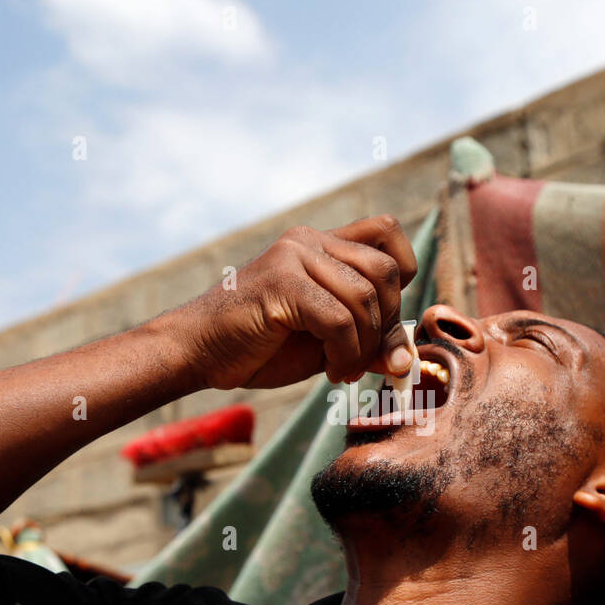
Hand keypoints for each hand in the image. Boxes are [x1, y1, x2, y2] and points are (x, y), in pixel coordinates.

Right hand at [176, 215, 418, 389]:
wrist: (198, 352)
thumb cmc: (259, 347)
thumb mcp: (326, 344)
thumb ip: (366, 340)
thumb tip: (407, 358)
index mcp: (321, 245)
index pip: (387, 233)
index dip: (403, 275)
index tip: (385, 321)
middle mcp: (309, 241)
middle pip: (386, 272)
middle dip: (386, 324)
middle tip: (364, 359)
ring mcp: (294, 257)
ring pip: (366, 296)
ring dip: (365, 346)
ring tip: (344, 369)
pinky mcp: (281, 282)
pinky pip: (339, 319)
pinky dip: (346, 354)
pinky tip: (331, 371)